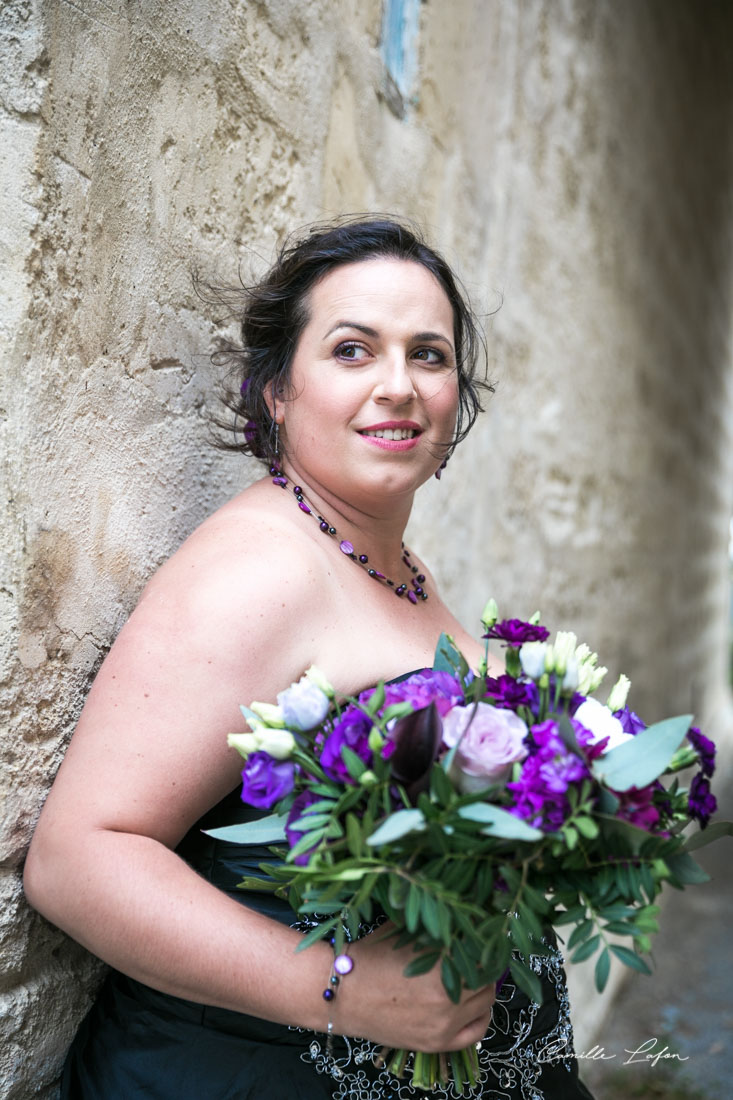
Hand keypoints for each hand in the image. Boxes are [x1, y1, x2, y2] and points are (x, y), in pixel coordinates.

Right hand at [333, 925, 494, 1052]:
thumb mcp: (406, 930)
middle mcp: (448, 993)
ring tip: (472, 977)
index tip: (480, 934)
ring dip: (483, 986)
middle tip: (475, 954)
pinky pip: (476, 1033)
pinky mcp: (437, 1043)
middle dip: (483, 962)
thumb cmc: (372, 956)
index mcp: (441, 960)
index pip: (482, 949)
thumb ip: (437, 925)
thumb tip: (463, 916)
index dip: (482, 939)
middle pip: (487, 975)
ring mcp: (445, 1022)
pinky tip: (474, 1006)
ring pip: (486, 1001)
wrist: (344, 993)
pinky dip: (481, 1017)